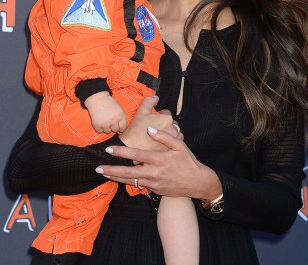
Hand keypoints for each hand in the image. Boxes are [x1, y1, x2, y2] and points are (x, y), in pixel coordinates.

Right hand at [85, 91, 125, 132]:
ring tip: (105, 120)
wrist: (98, 99)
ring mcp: (105, 123)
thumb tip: (122, 130)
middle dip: (113, 127)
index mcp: (121, 116)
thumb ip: (122, 118)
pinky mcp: (97, 124)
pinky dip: (100, 128)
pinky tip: (100, 122)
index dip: (120, 128)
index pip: (123, 128)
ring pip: (107, 131)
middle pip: (115, 130)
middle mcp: (114, 120)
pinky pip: (100, 131)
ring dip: (106, 127)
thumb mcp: (120, 109)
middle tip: (110, 121)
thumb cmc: (110, 103)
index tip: (118, 126)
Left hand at [97, 129, 221, 200]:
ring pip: (130, 181)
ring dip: (116, 177)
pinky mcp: (155, 190)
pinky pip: (138, 185)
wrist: (197, 183)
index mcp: (159, 160)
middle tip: (97, 168)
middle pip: (128, 173)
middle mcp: (154, 173)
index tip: (108, 150)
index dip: (121, 152)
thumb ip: (164, 136)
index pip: (136, 155)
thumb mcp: (180, 145)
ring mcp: (154, 184)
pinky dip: (127, 182)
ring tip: (104, 174)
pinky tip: (119, 179)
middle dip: (111, 170)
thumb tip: (150, 129)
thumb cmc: (188, 162)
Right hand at [119, 96, 180, 151]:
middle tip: (155, 127)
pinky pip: (175, 142)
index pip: (166, 112)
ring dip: (169, 132)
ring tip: (159, 135)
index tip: (153, 119)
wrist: (131, 148)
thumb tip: (156, 97)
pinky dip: (171, 141)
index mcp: (166, 118)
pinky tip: (162, 142)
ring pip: (175, 132)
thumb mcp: (141, 111)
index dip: (158, 115)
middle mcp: (172, 128)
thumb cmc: (136, 130)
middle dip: (165, 123)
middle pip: (171, 122)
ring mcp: (172, 140)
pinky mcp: (170, 148)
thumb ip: (149, 101)